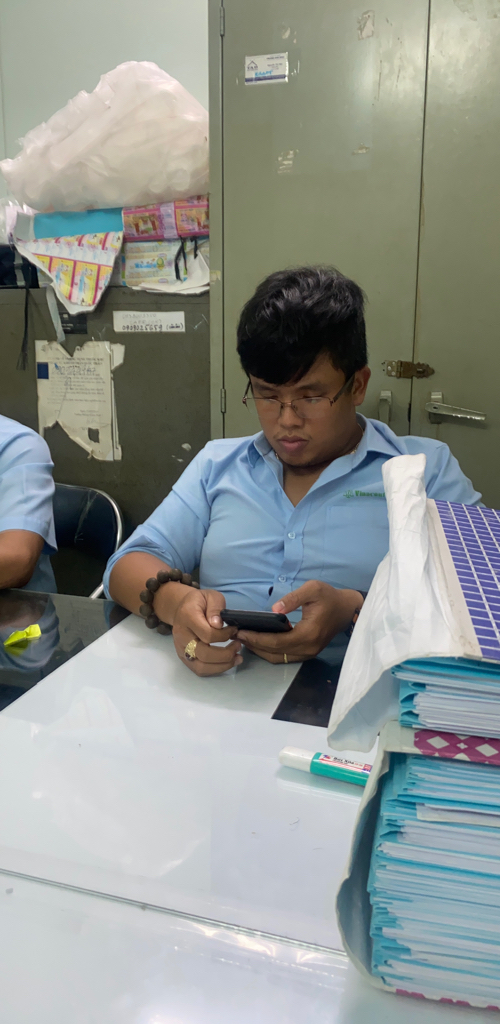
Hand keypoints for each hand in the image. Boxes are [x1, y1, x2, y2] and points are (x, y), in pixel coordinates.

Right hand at [170, 588, 241, 675]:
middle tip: (238, 646)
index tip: (234, 630)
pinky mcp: (184, 658)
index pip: (207, 634)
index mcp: (187, 618)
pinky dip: (215, 670)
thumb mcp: (210, 596)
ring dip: (222, 666)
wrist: (182, 608)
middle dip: (226, 654)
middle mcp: (181, 636)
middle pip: (204, 654)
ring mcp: (181, 649)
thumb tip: (218, 625)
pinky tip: (227, 663)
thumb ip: (215, 608)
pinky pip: (199, 670)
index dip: (224, 635)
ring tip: (237, 658)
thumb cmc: (199, 602)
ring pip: (201, 667)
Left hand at [237, 581, 363, 663]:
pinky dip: (269, 651)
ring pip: (278, 658)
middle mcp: (308, 648)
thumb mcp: (313, 589)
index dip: (257, 638)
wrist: (346, 609)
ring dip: (260, 650)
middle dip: (254, 645)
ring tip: (243, 639)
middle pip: (275, 653)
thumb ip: (294, 598)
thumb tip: (275, 609)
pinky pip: (284, 657)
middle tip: (235, 635)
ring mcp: (308, 653)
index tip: (240, 632)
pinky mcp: (307, 653)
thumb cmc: (329, 597)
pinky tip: (258, 641)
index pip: (277, 641)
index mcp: (308, 634)